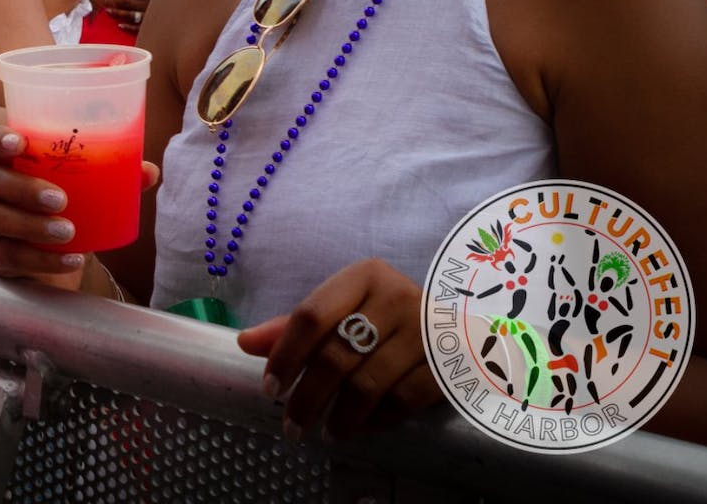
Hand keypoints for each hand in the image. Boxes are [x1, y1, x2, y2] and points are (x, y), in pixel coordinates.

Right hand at [0, 124, 159, 289]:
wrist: (62, 254)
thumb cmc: (73, 207)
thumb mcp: (93, 190)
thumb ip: (117, 177)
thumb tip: (148, 171)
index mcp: (15, 162)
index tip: (19, 142)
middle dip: (24, 188)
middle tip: (61, 199)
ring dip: (32, 225)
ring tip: (68, 232)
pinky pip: (9, 256)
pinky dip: (42, 260)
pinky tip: (71, 259)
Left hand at [104, 0, 158, 33]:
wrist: (193, 7)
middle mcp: (150, 3)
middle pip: (128, 2)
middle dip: (114, 0)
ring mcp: (152, 15)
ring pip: (132, 14)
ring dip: (119, 13)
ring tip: (107, 11)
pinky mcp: (155, 25)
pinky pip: (140, 26)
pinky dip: (130, 26)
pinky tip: (120, 25)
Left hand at [237, 258, 441, 442]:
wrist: (461, 327)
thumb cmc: (388, 315)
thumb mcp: (344, 308)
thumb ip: (295, 326)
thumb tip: (245, 343)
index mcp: (363, 276)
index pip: (311, 316)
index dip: (285, 354)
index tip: (269, 388)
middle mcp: (395, 296)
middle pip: (336, 355)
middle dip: (307, 397)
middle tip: (292, 425)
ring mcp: (425, 331)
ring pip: (367, 384)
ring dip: (340, 416)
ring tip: (325, 432)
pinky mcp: (447, 364)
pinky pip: (401, 401)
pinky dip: (374, 421)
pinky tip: (358, 428)